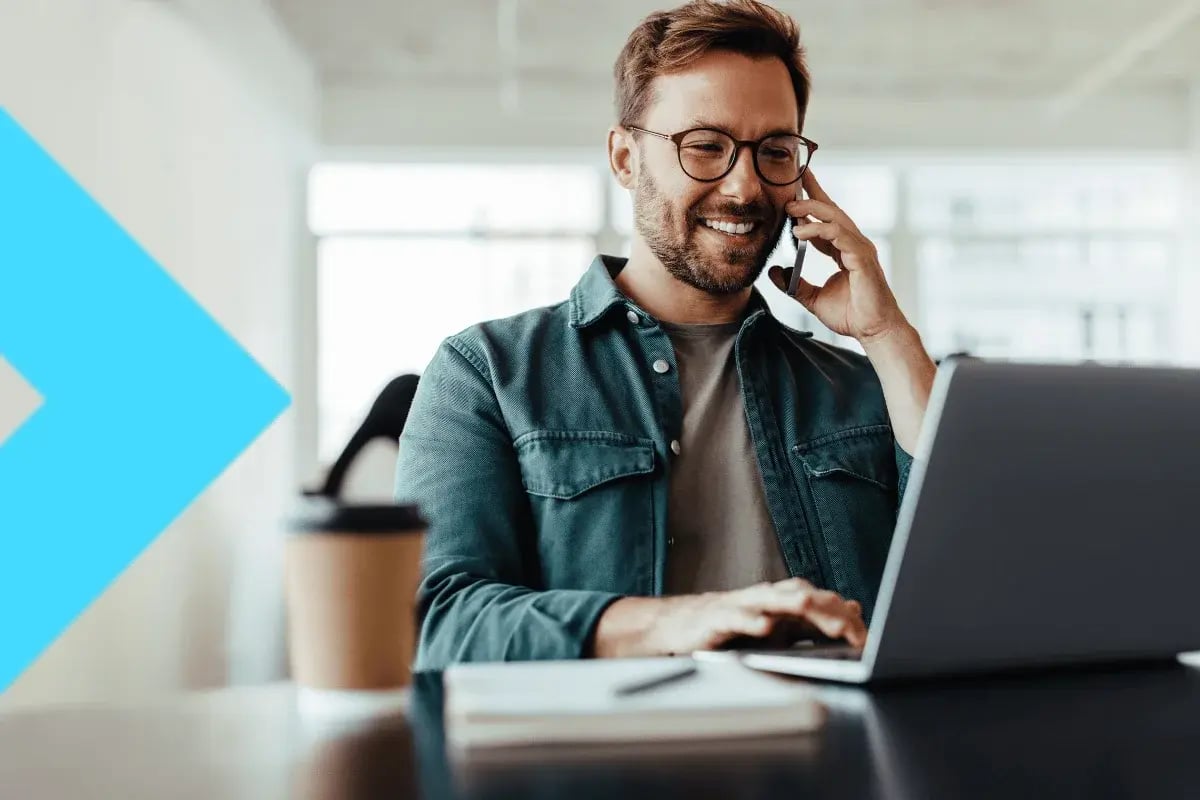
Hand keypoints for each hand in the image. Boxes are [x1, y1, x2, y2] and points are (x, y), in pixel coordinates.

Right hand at [592, 578, 866, 657]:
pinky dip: (751, 621)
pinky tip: (765, 628)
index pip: (822, 601)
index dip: (846, 618)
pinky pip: (736, 618)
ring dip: (798, 606)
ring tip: (819, 615)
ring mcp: (742, 606)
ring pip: (774, 600)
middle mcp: (766, 597)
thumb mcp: (778, 627)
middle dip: (830, 613)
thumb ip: (814, 620)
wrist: (679, 627)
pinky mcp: (717, 619)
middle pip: (804, 596)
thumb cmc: (732, 627)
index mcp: (783, 599)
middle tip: (853, 633)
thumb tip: (854, 609)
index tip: (866, 640)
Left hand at [767, 169, 908, 344]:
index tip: (795, 187)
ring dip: (811, 209)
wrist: (873, 331)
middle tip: (789, 188)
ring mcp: (860, 249)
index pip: (826, 219)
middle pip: (831, 210)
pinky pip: (839, 235)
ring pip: (835, 218)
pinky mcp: (862, 258)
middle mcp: (853, 244)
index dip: (811, 202)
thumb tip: (774, 272)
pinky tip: (800, 232)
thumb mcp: (812, 298)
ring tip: (790, 209)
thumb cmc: (851, 315)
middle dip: (812, 194)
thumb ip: (794, 284)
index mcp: (843, 250)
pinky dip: (819, 230)